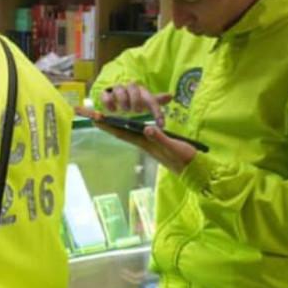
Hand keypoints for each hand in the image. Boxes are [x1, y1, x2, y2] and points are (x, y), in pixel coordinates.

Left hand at [75, 105, 196, 174]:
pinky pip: (135, 135)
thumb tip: (146, 128)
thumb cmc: (185, 158)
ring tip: (103, 118)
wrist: (194, 170)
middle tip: (93, 117)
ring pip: (127, 133)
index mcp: (146, 144)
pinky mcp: (154, 145)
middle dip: (106, 124)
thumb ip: (161, 138)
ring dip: (114, 126)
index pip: (123, 133)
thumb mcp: (174, 147)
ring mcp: (148, 145)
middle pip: (121, 132)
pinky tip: (126, 126)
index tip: (96, 118)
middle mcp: (143, 144)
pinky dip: (127, 129)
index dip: (109, 125)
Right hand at [101, 83, 171, 124]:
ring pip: (119, 89)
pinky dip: (108, 102)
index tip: (161, 125)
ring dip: (123, 99)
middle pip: (133, 87)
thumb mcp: (145, 101)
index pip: (151, 99)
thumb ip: (156, 101)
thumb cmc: (133, 99)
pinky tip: (112, 110)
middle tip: (137, 111)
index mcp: (141, 91)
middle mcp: (129, 88)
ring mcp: (116, 90)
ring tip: (124, 110)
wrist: (113, 93)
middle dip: (136, 99)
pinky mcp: (105, 94)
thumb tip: (171, 96)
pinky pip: (105, 95)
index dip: (156, 112)